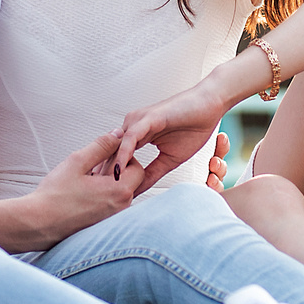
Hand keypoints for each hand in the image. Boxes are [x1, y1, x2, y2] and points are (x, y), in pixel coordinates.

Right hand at [0, 134, 140, 250]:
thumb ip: (101, 145)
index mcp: (119, 191)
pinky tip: (84, 191)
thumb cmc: (55, 195)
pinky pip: (111, 204)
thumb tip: (117, 134)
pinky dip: (103, 194)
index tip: (104, 154)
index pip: (137, 167)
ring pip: (121, 193)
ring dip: (109, 181)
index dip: (123, 156)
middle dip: (117, 168)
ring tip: (86, 178)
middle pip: (132, 181)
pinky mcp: (102, 224)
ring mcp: (112, 218)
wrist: (38, 224)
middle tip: (94, 165)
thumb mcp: (77, 162)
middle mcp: (120, 208)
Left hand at [111, 81, 231, 190]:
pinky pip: (131, 138)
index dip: (107, 176)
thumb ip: (152, 173)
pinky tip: (118, 170)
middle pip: (110, 152)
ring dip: (108, 166)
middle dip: (102, 174)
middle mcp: (132, 126)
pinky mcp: (148, 118)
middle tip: (93, 197)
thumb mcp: (169, 159)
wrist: (210, 106)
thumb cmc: (193, 128)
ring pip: (116, 146)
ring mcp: (138, 121)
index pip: (115, 157)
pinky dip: (123, 154)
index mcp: (136, 135)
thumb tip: (136, 191)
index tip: (101, 196)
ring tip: (100, 188)